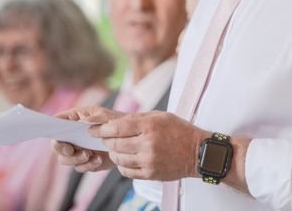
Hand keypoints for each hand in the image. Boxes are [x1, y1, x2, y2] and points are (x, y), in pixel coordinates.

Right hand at [52, 105, 127, 171]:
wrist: (128, 138)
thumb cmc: (114, 121)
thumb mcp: (106, 116)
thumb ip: (94, 118)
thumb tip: (82, 122)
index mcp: (74, 119)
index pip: (57, 122)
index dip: (53, 128)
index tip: (56, 134)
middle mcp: (72, 135)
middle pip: (56, 145)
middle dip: (61, 149)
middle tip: (70, 150)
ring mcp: (77, 150)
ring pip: (65, 159)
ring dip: (75, 159)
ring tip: (89, 154)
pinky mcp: (85, 161)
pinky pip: (80, 167)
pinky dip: (87, 165)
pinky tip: (98, 159)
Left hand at [90, 111, 208, 180]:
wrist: (198, 152)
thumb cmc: (179, 131)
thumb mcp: (160, 116)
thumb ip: (137, 119)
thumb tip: (114, 122)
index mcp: (150, 125)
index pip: (117, 127)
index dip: (101, 129)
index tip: (94, 129)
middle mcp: (148, 143)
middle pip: (115, 143)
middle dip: (106, 140)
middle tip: (104, 138)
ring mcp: (149, 160)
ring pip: (118, 158)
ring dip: (113, 153)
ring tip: (116, 148)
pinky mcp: (150, 174)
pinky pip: (126, 171)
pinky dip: (122, 165)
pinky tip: (127, 159)